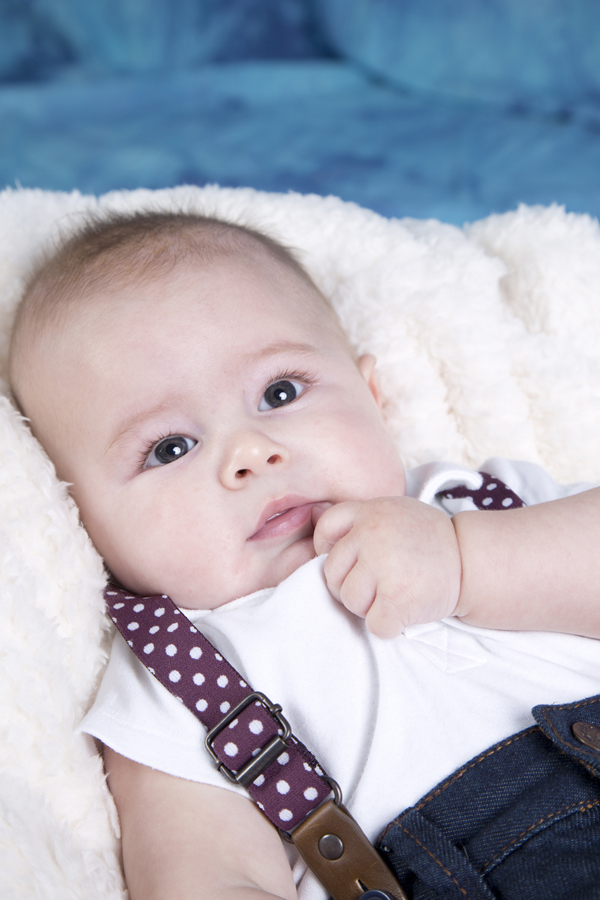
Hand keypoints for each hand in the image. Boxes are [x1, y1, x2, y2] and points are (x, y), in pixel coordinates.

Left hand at [313, 497, 461, 637]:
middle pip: (332, 574)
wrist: (471, 560)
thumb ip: (359, 520)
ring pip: (350, 601)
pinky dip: (388, 626)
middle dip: (352, 586)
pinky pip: (374, 624)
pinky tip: (405, 611)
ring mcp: (384, 566)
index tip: (351, 563)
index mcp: (370, 512)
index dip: (329, 551)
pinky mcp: (398, 598)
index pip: (326, 531)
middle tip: (381, 584)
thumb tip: (311, 517)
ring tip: (395, 594)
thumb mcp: (393, 513)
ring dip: (369, 607)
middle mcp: (372, 535)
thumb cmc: (429, 541)